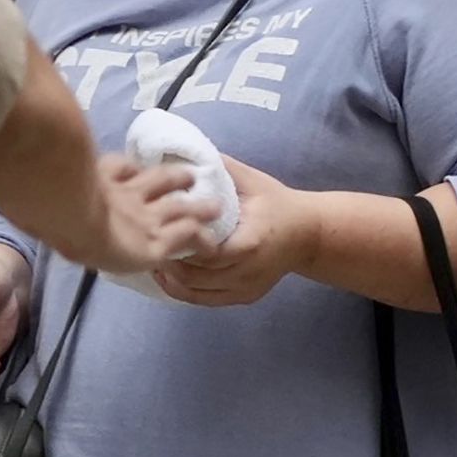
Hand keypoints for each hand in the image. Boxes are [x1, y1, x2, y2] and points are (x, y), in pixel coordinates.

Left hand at [109, 150, 304, 307]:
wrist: (308, 234)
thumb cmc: (277, 203)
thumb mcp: (251, 181)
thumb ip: (219, 170)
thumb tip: (183, 156)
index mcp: (252, 240)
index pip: (210, 252)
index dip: (184, 244)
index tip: (164, 229)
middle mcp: (249, 270)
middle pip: (199, 275)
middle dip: (171, 262)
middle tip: (148, 245)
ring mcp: (247, 288)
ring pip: (198, 292)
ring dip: (172, 278)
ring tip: (152, 260)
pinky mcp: (244, 297)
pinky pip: (206, 300)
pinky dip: (183, 292)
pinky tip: (167, 278)